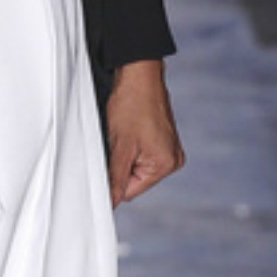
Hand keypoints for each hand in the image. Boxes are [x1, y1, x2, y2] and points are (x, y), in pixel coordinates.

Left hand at [105, 60, 183, 205]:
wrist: (138, 73)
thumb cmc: (131, 104)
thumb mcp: (119, 147)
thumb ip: (114, 179)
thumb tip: (109, 203)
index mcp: (165, 165)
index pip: (130, 191)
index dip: (113, 180)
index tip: (104, 164)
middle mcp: (172, 159)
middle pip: (134, 179)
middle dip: (120, 165)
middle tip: (114, 142)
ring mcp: (169, 148)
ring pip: (136, 165)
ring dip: (125, 154)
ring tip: (122, 133)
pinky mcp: (164, 138)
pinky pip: (142, 152)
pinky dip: (131, 146)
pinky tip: (128, 130)